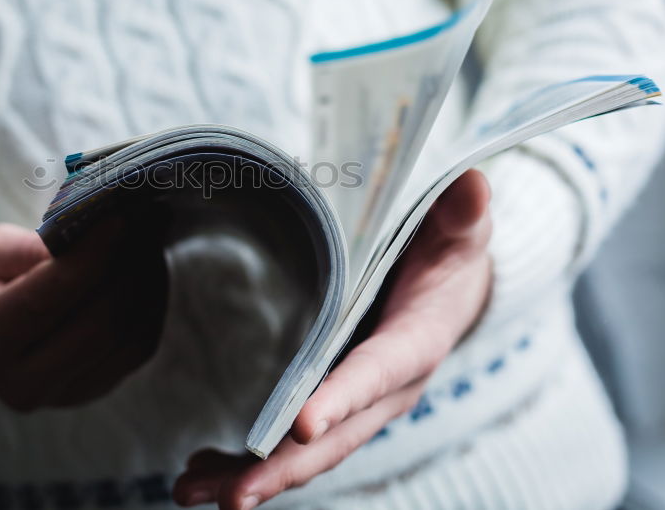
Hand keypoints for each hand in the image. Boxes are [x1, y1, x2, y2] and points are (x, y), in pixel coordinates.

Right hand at [0, 216, 167, 411]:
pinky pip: (138, 349)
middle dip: (128, 268)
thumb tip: (88, 240)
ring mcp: (61, 396)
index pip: (45, 301)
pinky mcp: (93, 390)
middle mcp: (20, 384)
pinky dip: (152, 306)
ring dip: (147, 284)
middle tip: (143, 222)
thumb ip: (29, 248)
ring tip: (147, 240)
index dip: (89, 260)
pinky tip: (147, 271)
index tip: (118, 220)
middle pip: (96, 326)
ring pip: (126, 339)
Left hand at [173, 170, 492, 508]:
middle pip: (336, 436)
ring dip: (251, 474)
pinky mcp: (336, 405)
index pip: (378, 372)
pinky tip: (203, 467)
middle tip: (233, 497)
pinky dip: (247, 458)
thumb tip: (472, 185)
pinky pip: (293, 442)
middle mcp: (387, 389)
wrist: (453, 285)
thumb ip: (461, 214)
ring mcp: (359, 404)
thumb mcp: (458, 227)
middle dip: (285, 467)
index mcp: (417, 342)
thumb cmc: (448, 250)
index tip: (304, 426)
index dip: (344, 398)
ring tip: (191, 490)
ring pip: (307, 452)